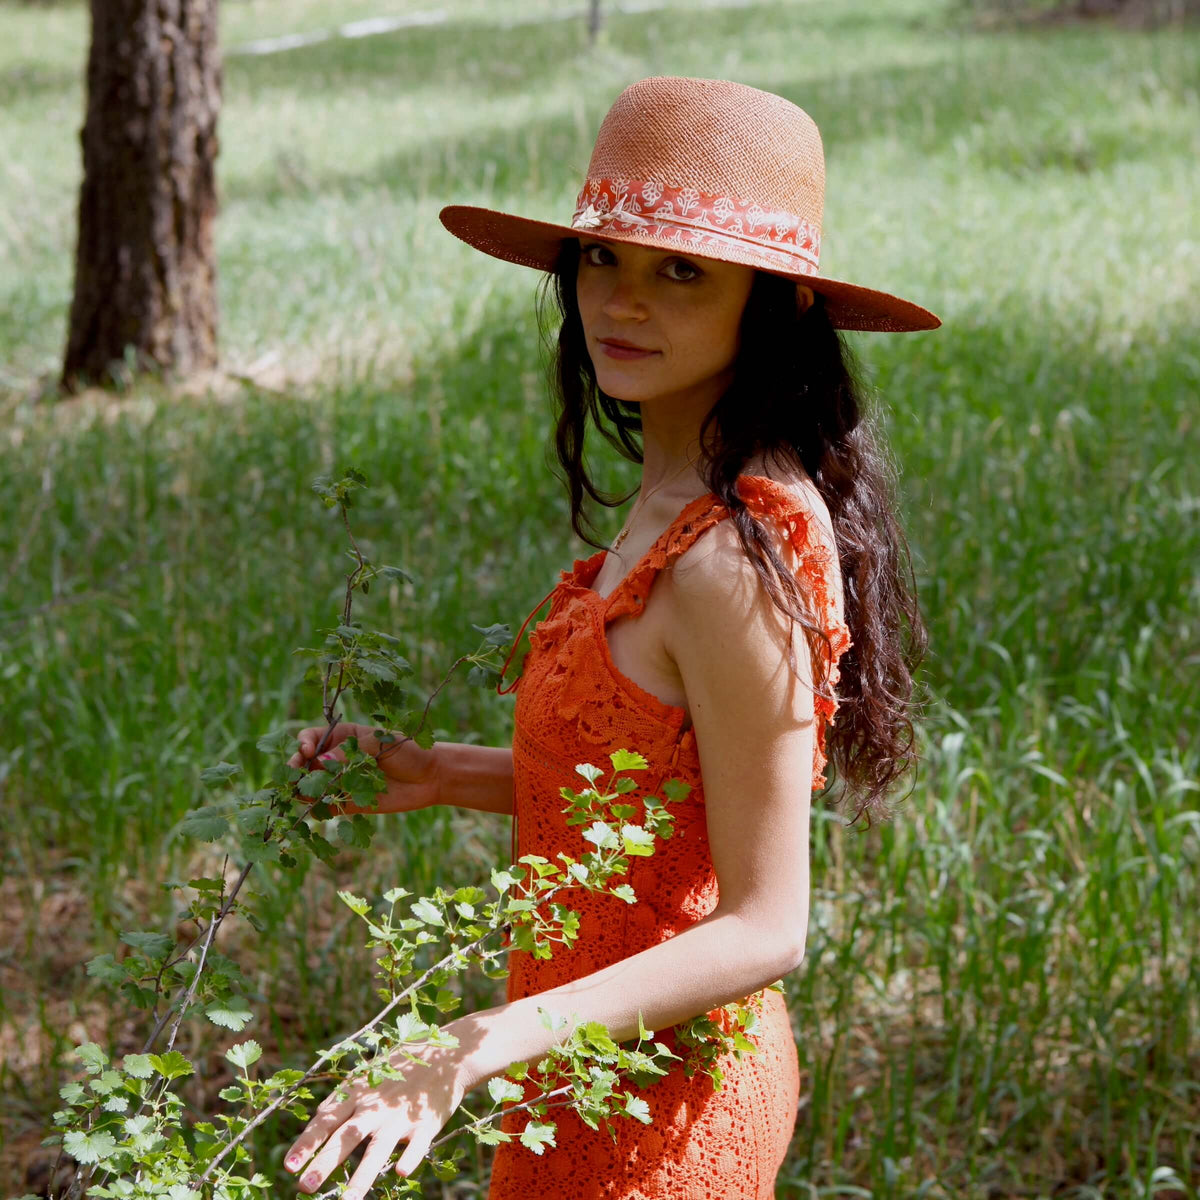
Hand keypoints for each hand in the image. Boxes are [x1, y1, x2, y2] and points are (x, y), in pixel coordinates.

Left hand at [284, 1034, 474, 1195]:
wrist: (445, 1056)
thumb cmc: (399, 1069)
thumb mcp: (367, 1077)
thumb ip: (342, 1101)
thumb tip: (316, 1120)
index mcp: (359, 1094)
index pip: (327, 1121)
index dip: (308, 1143)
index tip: (289, 1166)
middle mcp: (376, 1107)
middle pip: (347, 1137)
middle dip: (326, 1162)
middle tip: (305, 1186)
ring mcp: (401, 1116)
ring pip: (378, 1149)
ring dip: (361, 1176)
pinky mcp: (426, 1124)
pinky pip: (417, 1144)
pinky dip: (410, 1156)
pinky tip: (401, 1172)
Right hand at [288, 722, 439, 813]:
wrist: (430, 777)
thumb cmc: (408, 751)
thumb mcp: (379, 744)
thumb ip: (350, 752)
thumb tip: (319, 761)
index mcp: (342, 736)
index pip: (311, 737)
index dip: (303, 744)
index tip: (307, 751)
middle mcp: (336, 758)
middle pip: (304, 763)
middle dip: (295, 769)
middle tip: (294, 777)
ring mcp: (340, 781)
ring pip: (311, 786)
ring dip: (302, 791)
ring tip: (301, 795)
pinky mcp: (347, 802)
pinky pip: (326, 806)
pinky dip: (316, 808)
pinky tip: (314, 810)